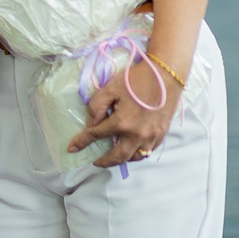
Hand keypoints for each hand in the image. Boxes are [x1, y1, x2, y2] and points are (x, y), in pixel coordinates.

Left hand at [68, 56, 184, 167]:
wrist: (166, 75)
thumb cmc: (136, 79)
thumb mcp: (111, 88)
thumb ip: (97, 107)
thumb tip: (92, 124)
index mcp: (122, 123)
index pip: (96, 136)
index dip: (82, 142)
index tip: (72, 149)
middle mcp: (137, 135)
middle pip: (118, 156)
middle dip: (105, 162)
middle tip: (96, 162)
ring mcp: (152, 137)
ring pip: (135, 157)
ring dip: (122, 159)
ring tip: (114, 155)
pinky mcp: (162, 134)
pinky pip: (148, 151)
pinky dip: (138, 153)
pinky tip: (132, 148)